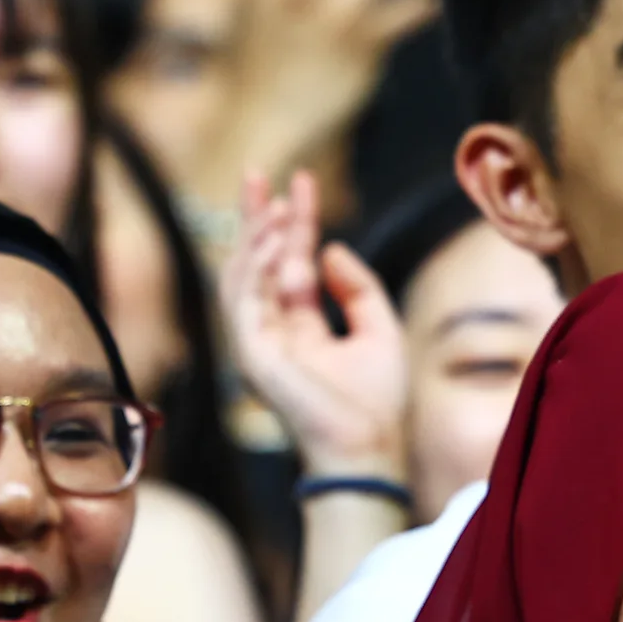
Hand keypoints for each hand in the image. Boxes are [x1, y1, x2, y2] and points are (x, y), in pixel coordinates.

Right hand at [227, 168, 408, 478]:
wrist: (369, 450)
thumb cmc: (378, 403)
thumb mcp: (380, 329)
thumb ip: (357, 288)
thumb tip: (329, 249)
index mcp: (301, 330)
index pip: (289, 264)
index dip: (294, 222)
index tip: (302, 182)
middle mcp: (273, 334)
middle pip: (257, 264)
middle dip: (256, 218)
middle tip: (257, 171)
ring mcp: (258, 345)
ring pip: (242, 277)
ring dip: (254, 235)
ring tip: (272, 200)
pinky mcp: (251, 355)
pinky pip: (244, 300)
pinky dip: (255, 266)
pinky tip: (273, 237)